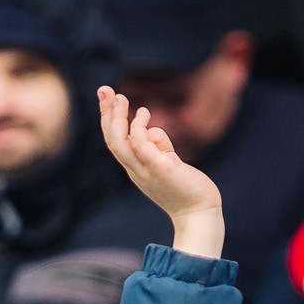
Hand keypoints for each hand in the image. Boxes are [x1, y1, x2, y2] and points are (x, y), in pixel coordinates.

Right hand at [97, 87, 223, 256]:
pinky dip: (138, 128)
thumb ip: (159, 146)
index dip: (108, 119)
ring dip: (115, 118)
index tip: (108, 97)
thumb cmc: (186, 188)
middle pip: (111, 140)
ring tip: (119, 97)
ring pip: (119, 143)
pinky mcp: (159, 169)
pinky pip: (141, 146)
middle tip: (104, 89)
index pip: (114, 141)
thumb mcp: (169, 162)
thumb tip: (153, 129)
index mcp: (135, 168)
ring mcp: (145, 171)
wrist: (198, 214)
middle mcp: (135, 170)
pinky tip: (144, 113)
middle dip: (106, 113)